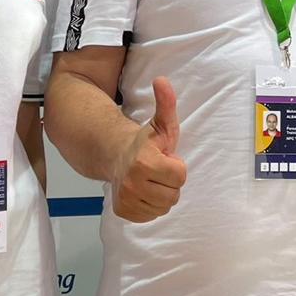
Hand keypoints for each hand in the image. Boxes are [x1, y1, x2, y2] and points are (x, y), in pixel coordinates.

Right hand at [110, 77, 185, 222]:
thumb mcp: (161, 122)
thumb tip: (161, 80)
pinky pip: (151, 216)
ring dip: (161, 194)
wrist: (115, 154)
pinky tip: (143, 190)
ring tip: (151, 179)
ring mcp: (126, 199)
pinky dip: (150, 205)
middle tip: (158, 170)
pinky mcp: (123, 211)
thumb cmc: (146, 141)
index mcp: (145, 162)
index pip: (180, 176)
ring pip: (163, 207)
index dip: (176, 166)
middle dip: (170, 182)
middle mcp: (133, 183)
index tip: (166, 157)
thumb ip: (166, 102)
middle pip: (173, 195)